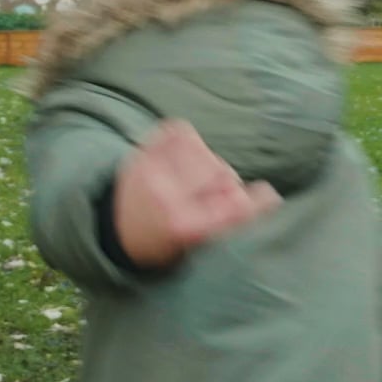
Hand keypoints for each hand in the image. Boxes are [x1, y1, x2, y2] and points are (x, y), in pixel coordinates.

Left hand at [112, 120, 281, 269]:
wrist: (113, 231)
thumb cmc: (163, 246)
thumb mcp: (196, 249)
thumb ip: (229, 223)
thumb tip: (267, 195)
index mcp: (186, 228)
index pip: (237, 207)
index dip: (260, 200)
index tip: (269, 196)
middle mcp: (168, 198)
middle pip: (223, 174)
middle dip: (227, 184)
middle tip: (217, 195)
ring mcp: (153, 172)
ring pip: (206, 151)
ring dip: (209, 162)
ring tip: (197, 178)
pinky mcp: (142, 155)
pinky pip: (180, 131)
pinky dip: (189, 140)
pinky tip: (187, 156)